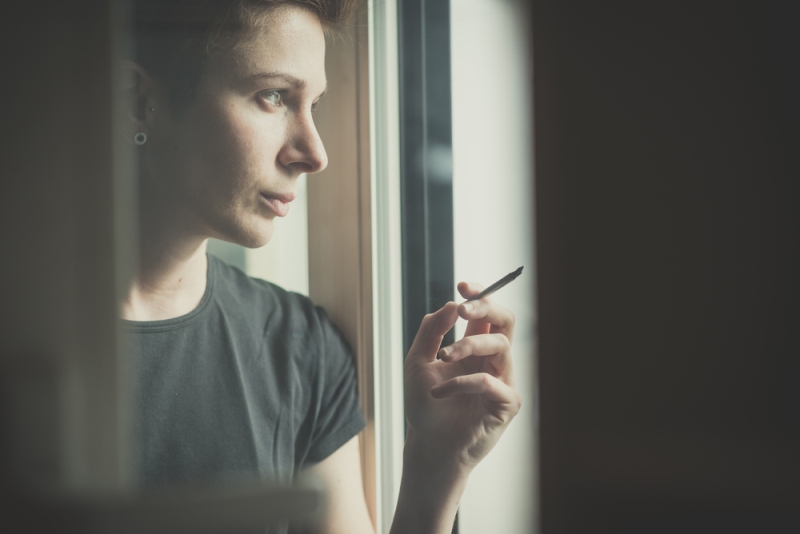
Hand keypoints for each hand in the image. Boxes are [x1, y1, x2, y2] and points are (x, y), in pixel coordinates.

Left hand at [403, 281, 520, 473]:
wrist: (427, 445)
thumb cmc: (425, 406)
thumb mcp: (418, 362)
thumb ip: (431, 331)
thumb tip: (450, 303)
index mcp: (475, 348)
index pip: (487, 313)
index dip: (480, 295)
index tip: (462, 285)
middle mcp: (493, 361)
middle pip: (506, 320)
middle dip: (486, 307)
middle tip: (463, 308)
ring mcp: (503, 380)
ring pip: (501, 345)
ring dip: (468, 345)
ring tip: (443, 357)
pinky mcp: (507, 404)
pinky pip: (489, 381)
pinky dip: (462, 382)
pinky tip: (440, 392)